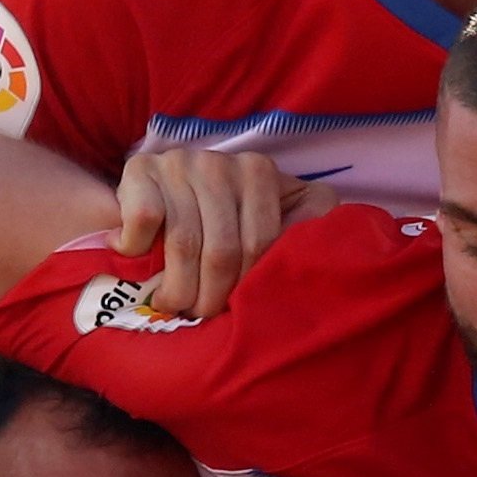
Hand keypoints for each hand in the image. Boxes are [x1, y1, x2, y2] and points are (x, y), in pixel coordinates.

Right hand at [110, 145, 332, 321]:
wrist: (156, 193)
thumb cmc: (223, 220)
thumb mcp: (271, 220)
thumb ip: (304, 228)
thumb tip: (337, 248)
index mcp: (262, 173)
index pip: (263, 242)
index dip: (249, 285)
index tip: (239, 306)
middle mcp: (224, 161)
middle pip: (223, 250)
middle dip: (211, 296)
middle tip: (202, 315)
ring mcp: (182, 163)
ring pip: (184, 243)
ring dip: (176, 287)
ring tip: (174, 303)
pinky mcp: (141, 169)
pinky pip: (146, 220)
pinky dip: (139, 250)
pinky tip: (140, 258)